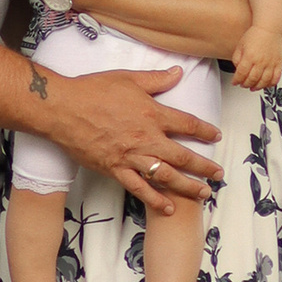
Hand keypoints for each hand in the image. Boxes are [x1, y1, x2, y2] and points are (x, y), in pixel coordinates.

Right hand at [35, 66, 219, 214]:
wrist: (63, 109)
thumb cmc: (93, 90)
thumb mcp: (128, 78)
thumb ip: (156, 79)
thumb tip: (178, 72)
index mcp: (152, 113)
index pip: (187, 124)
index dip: (205, 131)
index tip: (216, 137)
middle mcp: (146, 138)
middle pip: (183, 156)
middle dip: (204, 166)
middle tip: (218, 174)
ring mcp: (131, 156)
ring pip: (166, 176)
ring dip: (187, 186)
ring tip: (204, 194)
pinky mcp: (115, 169)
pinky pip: (139, 188)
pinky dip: (155, 200)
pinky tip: (168, 208)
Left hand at [232, 29, 281, 90]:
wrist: (269, 28)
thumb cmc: (255, 35)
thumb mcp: (240, 46)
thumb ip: (237, 59)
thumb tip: (238, 69)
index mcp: (249, 57)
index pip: (241, 74)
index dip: (236, 80)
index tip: (235, 82)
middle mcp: (260, 61)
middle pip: (252, 79)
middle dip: (246, 84)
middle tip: (243, 85)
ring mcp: (270, 63)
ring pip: (264, 81)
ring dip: (257, 87)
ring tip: (253, 87)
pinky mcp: (278, 63)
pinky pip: (276, 78)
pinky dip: (271, 84)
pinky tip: (266, 84)